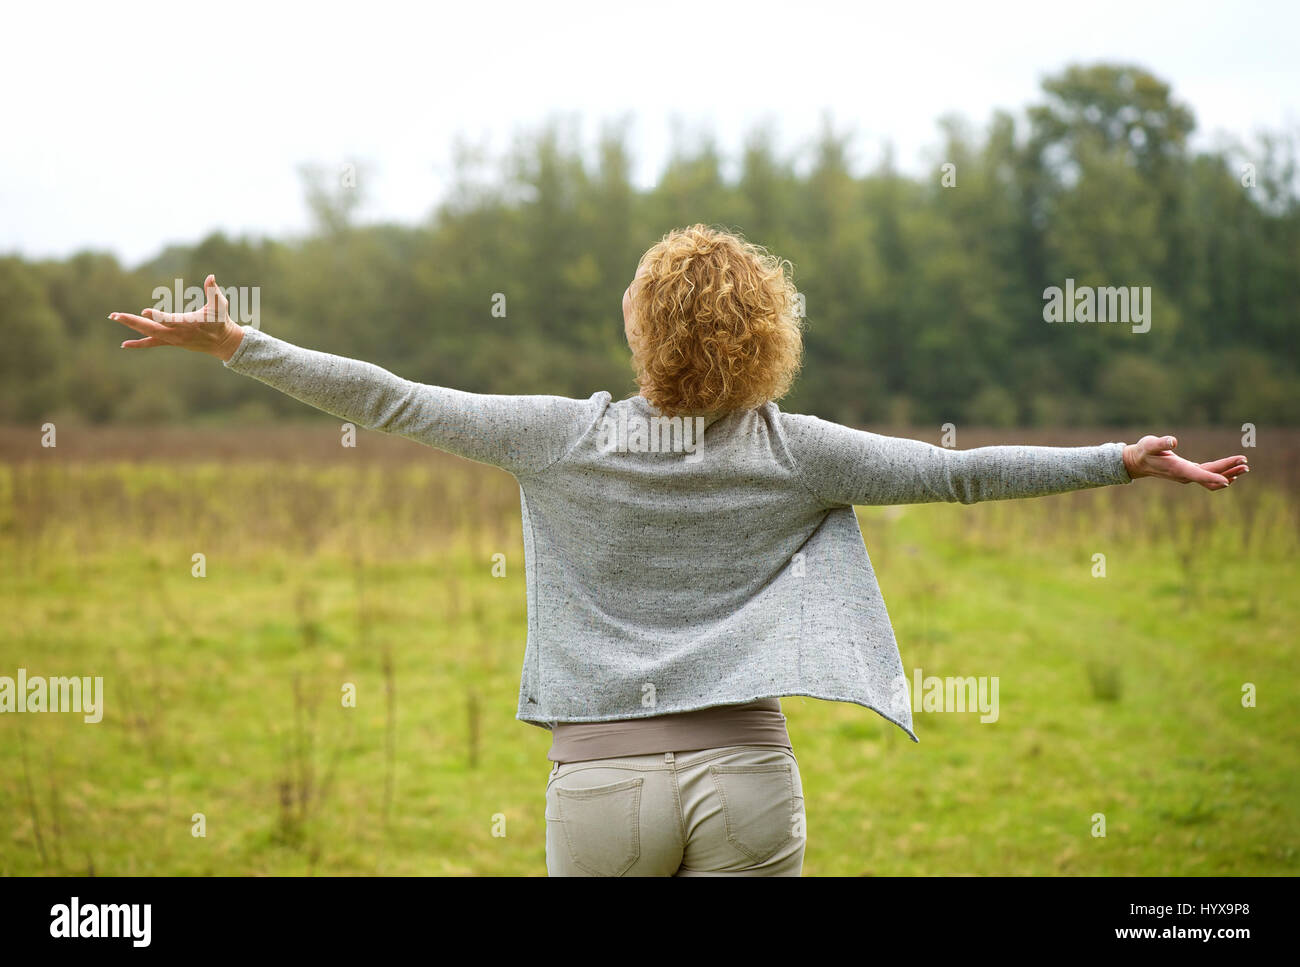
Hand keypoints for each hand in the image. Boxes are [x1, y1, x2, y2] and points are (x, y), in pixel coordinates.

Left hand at [109, 275, 244, 360]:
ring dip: (131, 325)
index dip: (158, 317)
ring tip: (113, 316)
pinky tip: (124, 344)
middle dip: (132, 321)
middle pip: (152, 328)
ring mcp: (173, 339)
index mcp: (190, 323)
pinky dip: (138, 344)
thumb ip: (213, 291)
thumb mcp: (220, 305)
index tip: (144, 312)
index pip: (171, 320)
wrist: (222, 343)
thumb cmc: (221, 320)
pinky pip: (152, 343)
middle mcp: (178, 333)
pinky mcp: (171, 342)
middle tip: (115, 315)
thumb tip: (211, 276)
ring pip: (148, 333)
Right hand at [1122, 435, 1248, 490]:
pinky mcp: (1189, 473)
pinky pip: (1208, 477)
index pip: (1199, 474)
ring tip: (1245, 467)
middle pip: (1211, 475)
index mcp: (1178, 469)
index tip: (1228, 480)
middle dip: (1229, 470)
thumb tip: (1173, 441)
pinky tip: (1232, 472)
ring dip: (1229, 473)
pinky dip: (1222, 474)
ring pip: (1212, 478)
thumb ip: (1161, 443)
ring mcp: (1188, 476)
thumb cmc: (1144, 451)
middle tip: (1245, 463)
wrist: (1137, 462)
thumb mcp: (1150, 444)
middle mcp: (1185, 475)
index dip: (1213, 477)